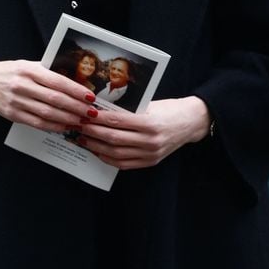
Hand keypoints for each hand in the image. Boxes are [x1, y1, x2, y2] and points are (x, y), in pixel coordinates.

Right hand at [0, 56, 96, 131]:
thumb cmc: (10, 71)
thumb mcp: (28, 65)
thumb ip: (47, 72)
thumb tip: (73, 83)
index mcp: (29, 70)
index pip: (57, 81)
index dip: (75, 90)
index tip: (89, 96)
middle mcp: (22, 85)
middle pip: (54, 99)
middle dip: (76, 107)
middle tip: (91, 113)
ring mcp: (16, 101)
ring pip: (47, 113)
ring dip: (67, 119)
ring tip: (81, 121)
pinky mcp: (12, 114)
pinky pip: (36, 123)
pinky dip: (53, 126)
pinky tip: (64, 126)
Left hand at [77, 96, 210, 168]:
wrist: (190, 123)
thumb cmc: (168, 109)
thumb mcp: (149, 105)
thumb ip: (128, 110)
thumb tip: (100, 110)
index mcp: (149, 123)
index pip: (116, 121)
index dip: (97, 118)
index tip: (84, 114)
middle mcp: (150, 141)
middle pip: (113, 138)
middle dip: (92, 132)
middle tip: (78, 126)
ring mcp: (150, 154)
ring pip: (116, 153)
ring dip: (96, 147)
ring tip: (83, 139)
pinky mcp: (150, 162)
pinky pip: (123, 164)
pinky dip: (107, 158)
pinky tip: (97, 150)